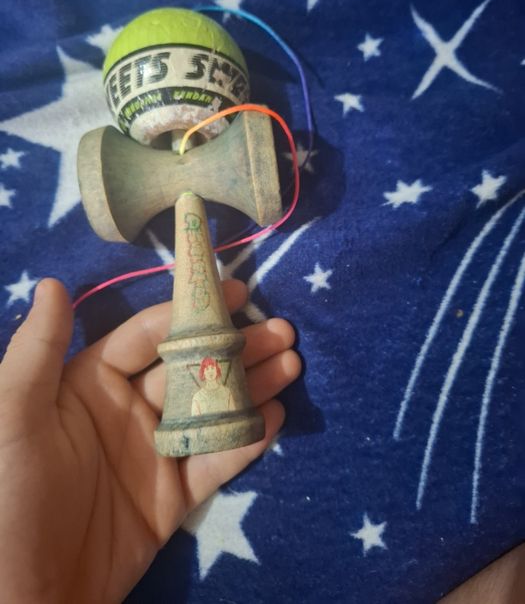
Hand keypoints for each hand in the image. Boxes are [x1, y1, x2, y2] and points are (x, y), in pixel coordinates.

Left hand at [0, 278, 299, 603]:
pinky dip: (246, 439)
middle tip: (282, 331)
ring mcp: (153, 454)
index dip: (189, 312)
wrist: (23, 601)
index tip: (235, 293)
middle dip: (236, 347)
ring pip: (210, 410)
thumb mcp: (13, 419)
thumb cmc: (8, 497)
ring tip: (291, 365)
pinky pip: (215, 462)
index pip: (147, 337)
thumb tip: (55, 284)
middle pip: (190, 369)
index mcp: (88, 385)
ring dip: (251, 386)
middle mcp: (126, 411)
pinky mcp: (172, 498)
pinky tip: (274, 417)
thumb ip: (37, 352)